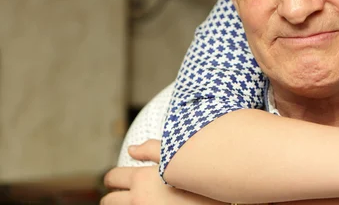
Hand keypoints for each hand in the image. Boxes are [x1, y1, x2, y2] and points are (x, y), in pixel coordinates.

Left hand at [102, 139, 224, 204]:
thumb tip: (131, 149)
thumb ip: (152, 149)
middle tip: (121, 194)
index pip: (112, 177)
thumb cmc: (200, 176)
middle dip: (113, 195)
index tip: (117, 179)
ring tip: (135, 201)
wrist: (219, 198)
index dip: (113, 177)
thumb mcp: (178, 157)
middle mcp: (139, 199)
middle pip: (109, 200)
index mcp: (142, 179)